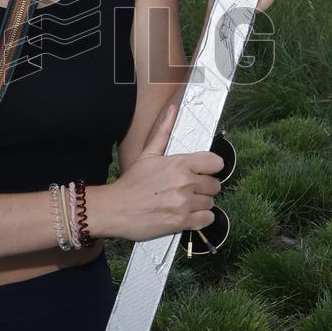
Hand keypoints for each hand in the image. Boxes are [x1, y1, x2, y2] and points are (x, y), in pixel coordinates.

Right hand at [102, 101, 223, 242]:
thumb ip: (163, 131)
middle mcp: (185, 182)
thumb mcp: (148, 154)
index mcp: (179, 163)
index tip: (203, 172)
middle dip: (204, 187)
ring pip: (210, 203)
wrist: (116, 208)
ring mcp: (184, 203)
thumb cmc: (132, 182)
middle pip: (215, 185)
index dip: (211, 168)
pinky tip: (187, 214)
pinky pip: (207, 219)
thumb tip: (172, 108)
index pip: (216, 163)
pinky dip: (200, 218)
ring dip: (200, 203)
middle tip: (189, 189)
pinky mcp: (181, 222)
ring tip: (184, 202)